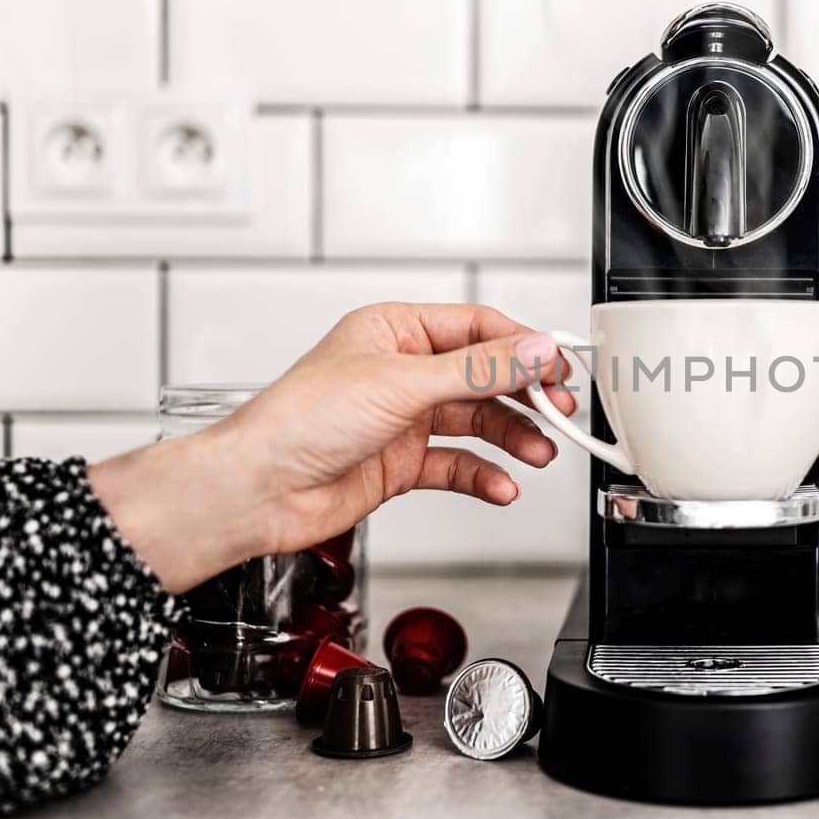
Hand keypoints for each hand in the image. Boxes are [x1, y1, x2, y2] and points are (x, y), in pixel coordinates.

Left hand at [88, 303, 576, 592]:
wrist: (258, 490)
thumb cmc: (298, 422)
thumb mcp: (401, 384)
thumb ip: (477, 370)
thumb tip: (533, 351)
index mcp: (396, 331)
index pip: (477, 328)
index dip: (523, 347)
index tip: (559, 366)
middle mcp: (402, 371)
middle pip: (484, 376)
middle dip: (525, 395)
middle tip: (560, 411)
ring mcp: (403, 418)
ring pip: (476, 422)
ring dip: (512, 437)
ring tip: (540, 453)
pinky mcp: (400, 463)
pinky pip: (457, 464)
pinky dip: (484, 475)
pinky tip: (502, 485)